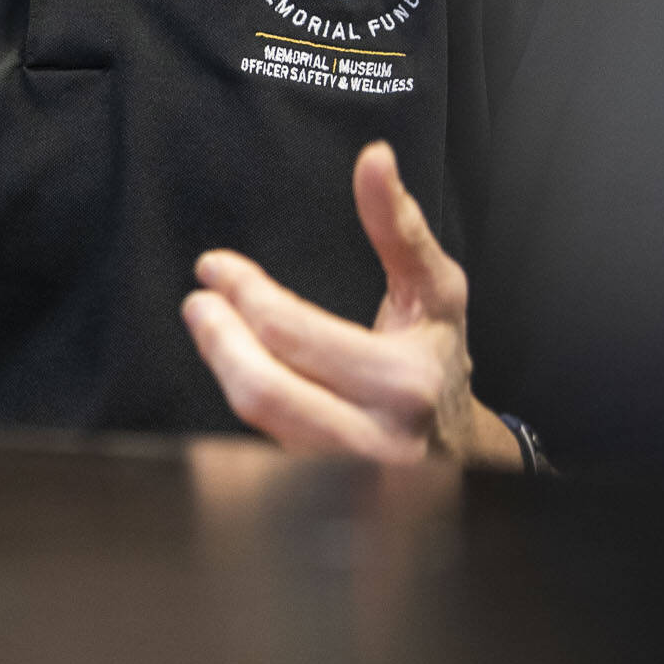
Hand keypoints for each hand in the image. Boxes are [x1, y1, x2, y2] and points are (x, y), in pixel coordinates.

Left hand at [181, 141, 521, 467]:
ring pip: (254, 438)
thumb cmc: (439, 358)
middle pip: (263, 391)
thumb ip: (399, 226)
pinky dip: (227, 438)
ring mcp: (349, 485)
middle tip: (199, 305)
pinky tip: (232, 387)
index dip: (243, 294)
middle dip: (219, 340)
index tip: (214, 267)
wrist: (464, 452)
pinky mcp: (324, 504)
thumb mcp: (433, 292)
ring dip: (223, 378)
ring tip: (210, 335)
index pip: (293, 334)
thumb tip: (374, 158)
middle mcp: (376, 445)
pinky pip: (255, 477)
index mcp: (404, 385)